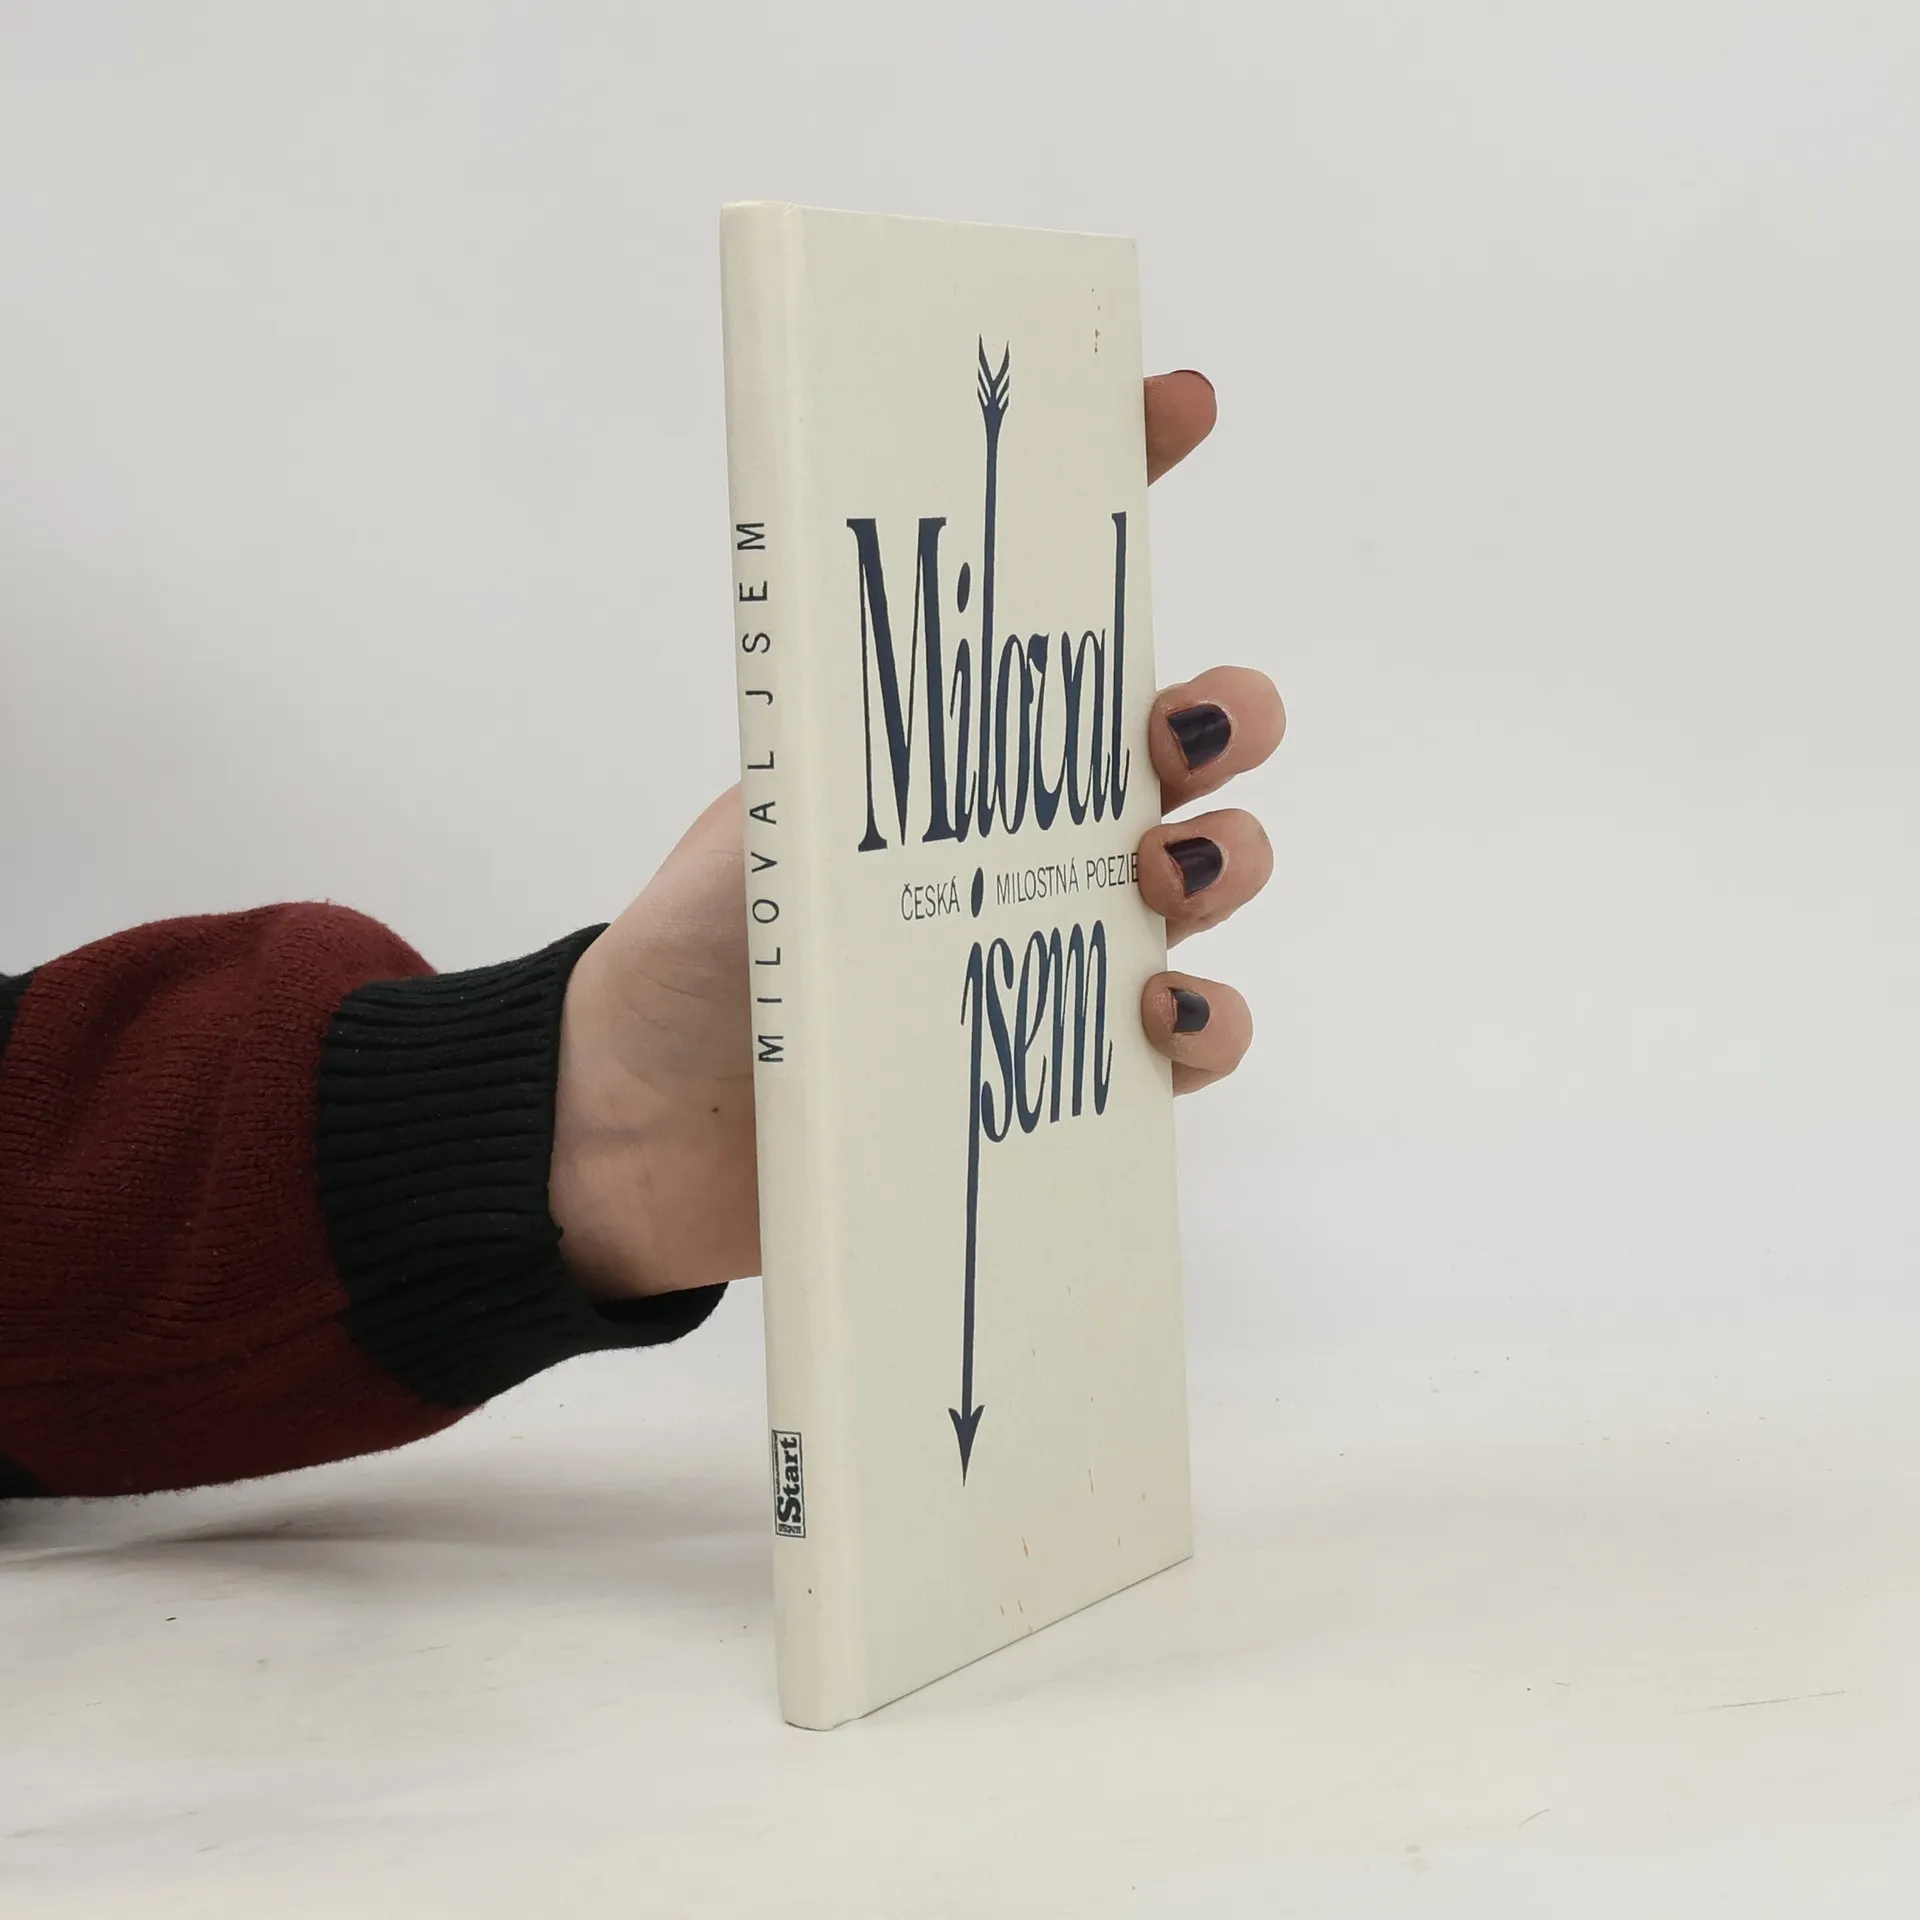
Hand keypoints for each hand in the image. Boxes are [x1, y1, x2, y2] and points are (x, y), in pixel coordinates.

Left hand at [550, 370, 1282, 1299]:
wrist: (652, 1130)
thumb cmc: (704, 951)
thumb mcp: (768, 809)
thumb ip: (843, 726)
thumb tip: (882, 598)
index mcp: (963, 746)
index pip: (1063, 605)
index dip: (1129, 485)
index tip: (1178, 401)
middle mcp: (1036, 833)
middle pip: (1195, 744)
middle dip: (1226, 716)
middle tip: (1170, 741)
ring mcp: (1069, 946)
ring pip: (1220, 872)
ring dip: (1229, 857)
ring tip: (1157, 882)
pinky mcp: (1080, 1071)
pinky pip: (1199, 1038)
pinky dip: (1210, 1023)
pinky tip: (1159, 1016)